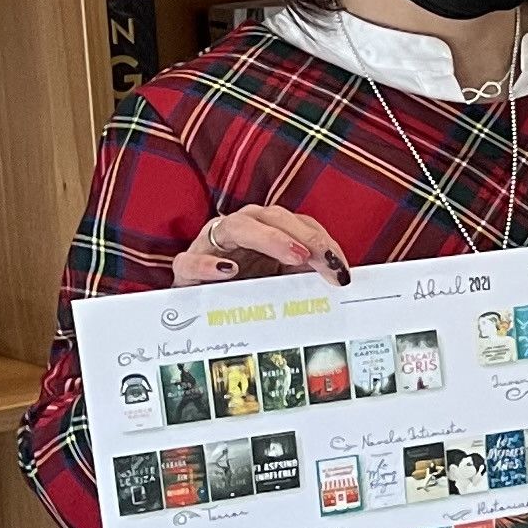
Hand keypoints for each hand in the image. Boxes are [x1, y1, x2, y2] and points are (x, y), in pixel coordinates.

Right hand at [175, 205, 349, 285]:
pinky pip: (191, 260)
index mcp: (268, 228)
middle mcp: (242, 228)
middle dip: (302, 235)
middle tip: (319, 257)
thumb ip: (306, 278)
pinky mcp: (186, 266)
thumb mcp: (284, 284)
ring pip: (237, 226)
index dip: (322, 241)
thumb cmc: (248, 291)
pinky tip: (228, 271)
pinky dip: (208, 264)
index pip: (300, 224)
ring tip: (292, 255)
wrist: (202, 310)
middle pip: (273, 217)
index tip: (340, 268)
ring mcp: (211, 243)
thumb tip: (339, 280)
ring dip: (267, 238)